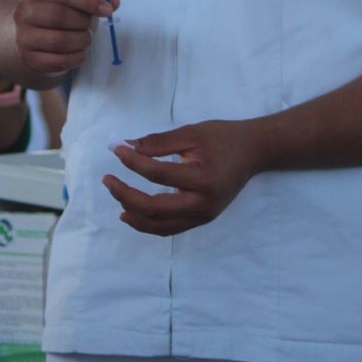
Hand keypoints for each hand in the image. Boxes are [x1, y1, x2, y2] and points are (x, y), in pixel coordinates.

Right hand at [12, 0, 118, 75]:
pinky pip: (57, 61)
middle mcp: (23, 11)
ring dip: (80, 41)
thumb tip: (112, 2)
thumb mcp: (74, 0)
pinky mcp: (28, 58)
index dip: (88, 2)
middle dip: (82, 23)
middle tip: (90, 27)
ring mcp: (23, 36)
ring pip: (58, 41)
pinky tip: (79, 53)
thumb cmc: (59, 13)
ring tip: (85, 39)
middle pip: (58, 16)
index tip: (107, 10)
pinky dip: (75, 58)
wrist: (35, 35)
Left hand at [102, 121, 272, 236]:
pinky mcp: (202, 219)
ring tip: (115, 195)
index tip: (117, 150)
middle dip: (125, 195)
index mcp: (202, 179)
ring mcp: (204, 216)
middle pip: (154, 208)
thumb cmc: (223, 138)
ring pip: (159, 225)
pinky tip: (130, 214)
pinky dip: (147, 224)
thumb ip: (158, 142)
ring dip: (133, 213)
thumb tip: (125, 146)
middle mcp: (203, 204)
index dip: (132, 162)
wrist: (254, 152)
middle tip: (107, 180)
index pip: (157, 174)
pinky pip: (169, 228)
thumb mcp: (191, 133)